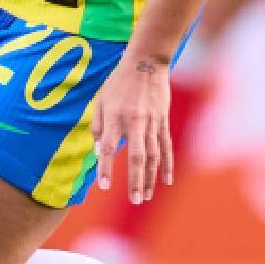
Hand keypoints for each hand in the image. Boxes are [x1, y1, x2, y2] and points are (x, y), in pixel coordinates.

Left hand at [92, 54, 173, 203]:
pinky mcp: (163, 121)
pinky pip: (166, 146)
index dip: (106, 167)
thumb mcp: (101, 100)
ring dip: (150, 178)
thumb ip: (98, 126)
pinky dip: (166, 165)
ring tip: (146, 196)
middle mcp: (135, 122)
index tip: (103, 186)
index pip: (109, 147)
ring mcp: (152, 122)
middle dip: (136, 181)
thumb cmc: (118, 83)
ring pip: (153, 155)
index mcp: (115, 116)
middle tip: (135, 200)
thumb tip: (99, 152)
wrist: (146, 63)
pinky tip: (166, 180)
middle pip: (137, 157)